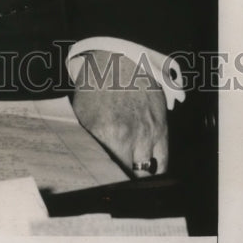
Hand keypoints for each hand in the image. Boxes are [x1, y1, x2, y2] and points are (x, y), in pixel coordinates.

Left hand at [71, 50, 167, 176]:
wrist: (122, 56)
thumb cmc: (97, 82)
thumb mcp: (81, 110)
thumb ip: (85, 139)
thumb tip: (84, 162)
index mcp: (101, 132)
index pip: (101, 173)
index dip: (99, 183)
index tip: (95, 186)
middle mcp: (126, 136)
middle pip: (123, 178)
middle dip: (116, 183)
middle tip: (109, 185)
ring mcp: (146, 134)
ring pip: (144, 175)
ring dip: (135, 179)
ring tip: (126, 181)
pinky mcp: (162, 130)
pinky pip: (162, 163)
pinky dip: (154, 172)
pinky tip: (144, 173)